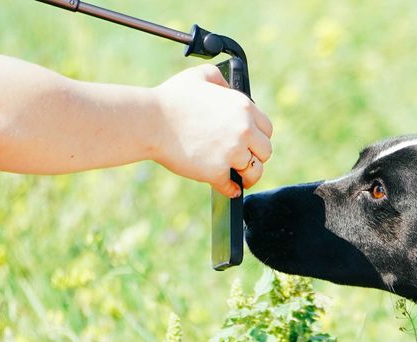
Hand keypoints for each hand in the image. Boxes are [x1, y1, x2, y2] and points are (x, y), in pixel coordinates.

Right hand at [151, 65, 272, 196]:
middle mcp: (243, 130)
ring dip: (248, 175)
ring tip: (241, 177)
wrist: (149, 121)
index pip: (267, 129)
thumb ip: (219, 79)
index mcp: (243, 107)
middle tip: (246, 160)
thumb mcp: (199, 76)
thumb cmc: (170, 98)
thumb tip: (229, 89)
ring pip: (254, 171)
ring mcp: (232, 152)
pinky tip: (231, 189)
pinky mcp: (217, 171)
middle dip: (256, 156)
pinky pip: (232, 187)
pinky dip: (232, 190)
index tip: (252, 143)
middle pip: (265, 152)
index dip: (259, 137)